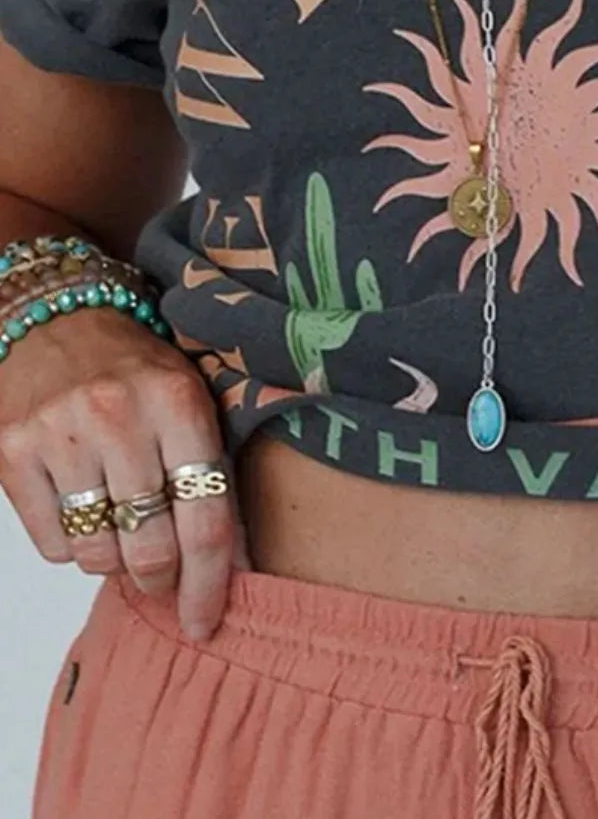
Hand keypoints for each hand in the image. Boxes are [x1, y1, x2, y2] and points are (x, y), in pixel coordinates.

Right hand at [0, 306, 249, 640]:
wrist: (57, 319)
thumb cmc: (134, 369)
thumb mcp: (189, 397)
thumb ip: (211, 472)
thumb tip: (233, 567)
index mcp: (178, 401)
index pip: (206, 517)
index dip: (210, 583)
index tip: (207, 621)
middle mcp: (119, 415)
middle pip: (151, 546)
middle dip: (160, 577)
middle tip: (161, 573)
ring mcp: (61, 433)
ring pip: (98, 553)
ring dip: (114, 559)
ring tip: (120, 525)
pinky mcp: (13, 451)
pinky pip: (53, 545)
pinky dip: (72, 545)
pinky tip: (82, 506)